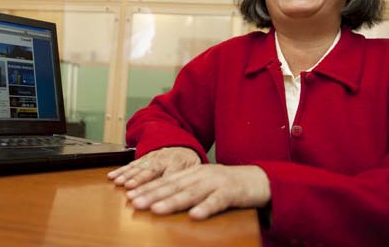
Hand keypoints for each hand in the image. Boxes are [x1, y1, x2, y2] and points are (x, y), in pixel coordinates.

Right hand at [107, 147, 200, 188]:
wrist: (181, 144)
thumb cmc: (188, 161)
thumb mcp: (195, 169)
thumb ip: (191, 179)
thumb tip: (190, 194)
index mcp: (179, 163)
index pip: (169, 177)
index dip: (160, 187)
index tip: (152, 198)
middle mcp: (164, 159)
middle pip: (151, 171)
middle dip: (139, 182)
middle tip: (130, 192)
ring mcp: (152, 157)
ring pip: (139, 166)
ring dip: (128, 175)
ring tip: (119, 183)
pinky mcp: (143, 157)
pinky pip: (131, 163)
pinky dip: (121, 170)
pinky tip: (113, 176)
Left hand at [125, 164, 270, 219]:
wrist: (259, 179)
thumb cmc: (228, 185)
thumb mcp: (204, 183)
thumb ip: (185, 189)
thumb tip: (159, 199)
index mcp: (193, 173)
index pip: (166, 181)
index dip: (147, 188)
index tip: (129, 196)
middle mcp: (201, 176)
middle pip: (174, 186)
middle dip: (153, 194)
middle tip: (135, 202)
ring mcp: (216, 183)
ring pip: (191, 193)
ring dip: (173, 201)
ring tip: (156, 209)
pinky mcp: (231, 192)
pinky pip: (217, 201)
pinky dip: (205, 208)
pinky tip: (194, 216)